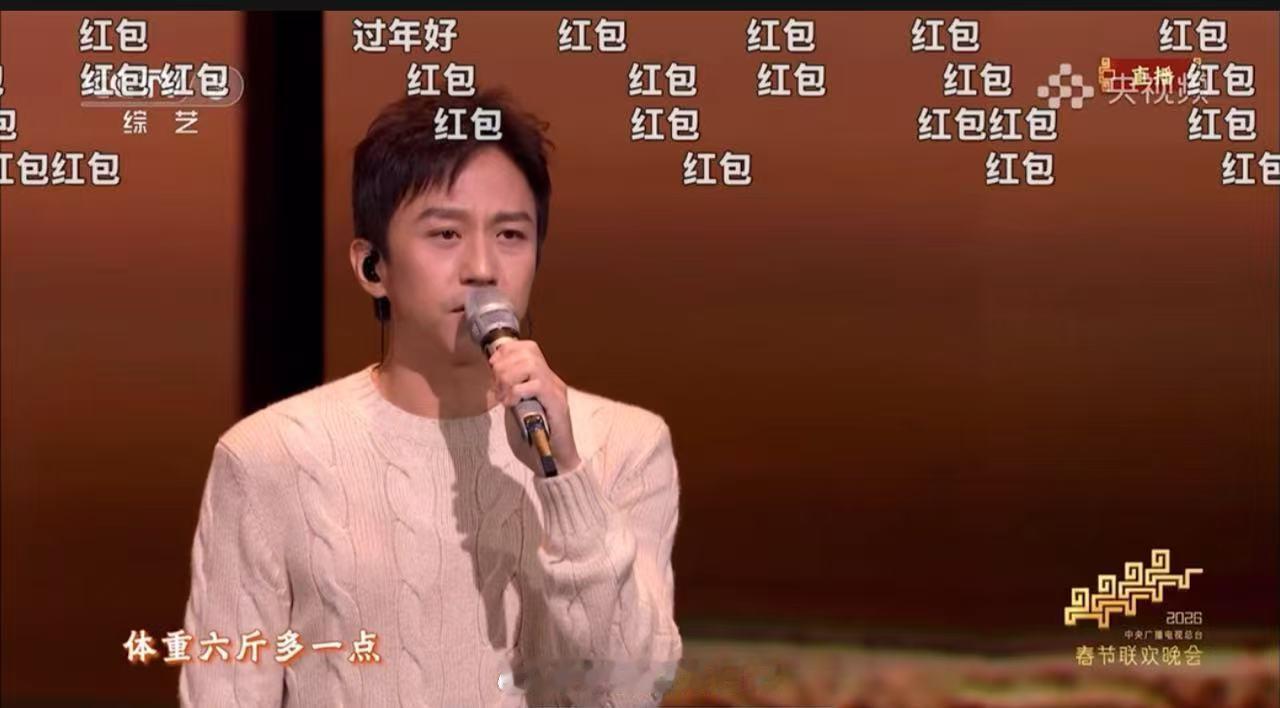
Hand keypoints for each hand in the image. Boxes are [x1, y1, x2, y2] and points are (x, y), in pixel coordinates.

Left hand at [489, 340, 581, 472]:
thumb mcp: (516, 409)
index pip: (528, 347)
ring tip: (504, 395)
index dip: (507, 351)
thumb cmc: (535, 439)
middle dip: (504, 365)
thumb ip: (510, 392)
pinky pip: (536, 384)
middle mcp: (552, 380)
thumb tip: (495, 378)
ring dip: (510, 377)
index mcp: (543, 378)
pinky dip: (517, 392)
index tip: (493, 366)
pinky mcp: (557, 403)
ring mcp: (556, 390)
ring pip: (531, 364)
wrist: (555, 461)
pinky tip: (511, 404)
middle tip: (497, 387)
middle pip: (528, 351)